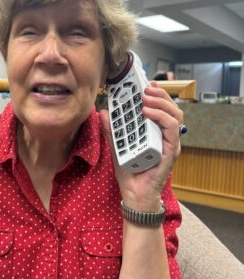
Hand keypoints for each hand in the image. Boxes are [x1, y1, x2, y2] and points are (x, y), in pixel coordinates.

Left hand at [100, 81, 183, 209]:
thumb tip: (103, 112)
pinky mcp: (170, 152)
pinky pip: (172, 131)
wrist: (133, 193)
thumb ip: (111, 129)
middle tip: (146, 89)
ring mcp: (169, 143)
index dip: (157, 95)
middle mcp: (166, 136)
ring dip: (161, 104)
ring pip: (175, 116)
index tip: (146, 85)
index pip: (162, 109)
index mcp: (155, 132)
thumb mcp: (116, 145)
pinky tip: (148, 113)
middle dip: (160, 95)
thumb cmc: (129, 170)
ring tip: (145, 99)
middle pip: (172, 109)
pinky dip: (162, 118)